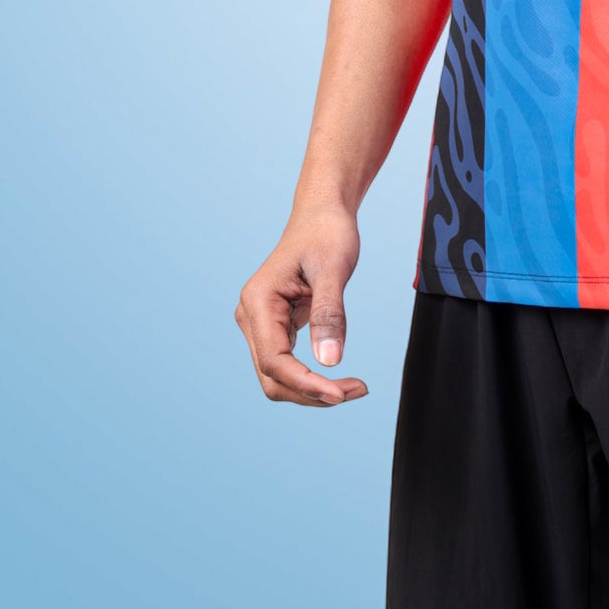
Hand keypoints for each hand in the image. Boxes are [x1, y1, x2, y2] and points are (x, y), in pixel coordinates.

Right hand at [233, 203, 369, 405]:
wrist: (323, 214)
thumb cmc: (327, 233)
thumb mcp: (333, 269)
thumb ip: (329, 314)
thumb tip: (330, 361)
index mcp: (258, 301)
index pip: (274, 360)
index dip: (305, 383)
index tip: (340, 394)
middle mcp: (251, 316)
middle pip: (273, 376)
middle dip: (311, 392)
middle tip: (357, 391)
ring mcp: (261, 324)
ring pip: (279, 376)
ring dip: (312, 390)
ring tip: (354, 388)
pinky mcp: (276, 326)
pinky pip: (288, 363)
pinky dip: (311, 376)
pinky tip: (339, 379)